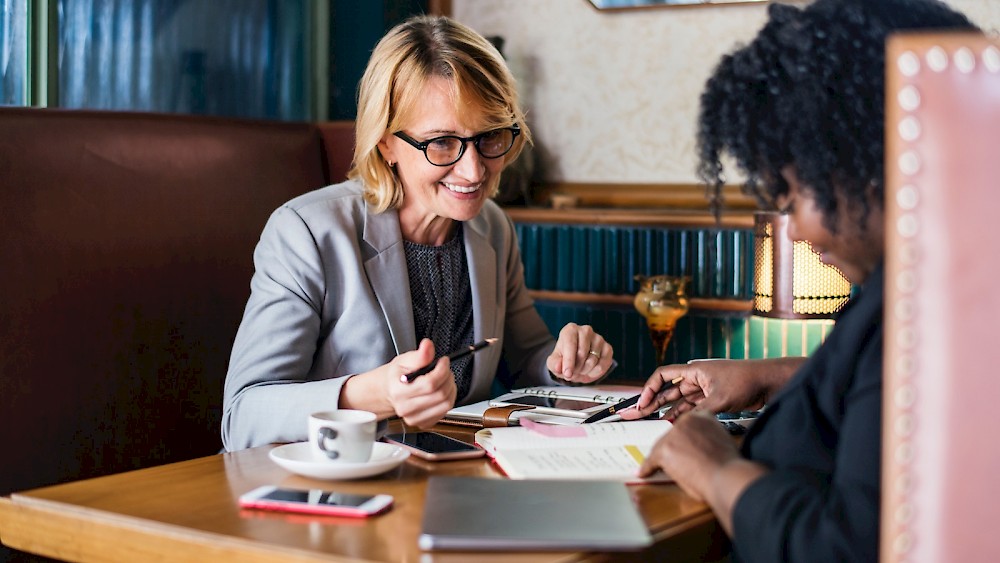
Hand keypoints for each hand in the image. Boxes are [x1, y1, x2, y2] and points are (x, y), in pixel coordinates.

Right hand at [342, 339, 456, 427]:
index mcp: (399, 391)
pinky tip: (440, 392)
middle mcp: (405, 408)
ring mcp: (414, 418)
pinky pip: (445, 412)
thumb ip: (419, 355)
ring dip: (450, 389)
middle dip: (448, 378)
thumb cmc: (396, 376)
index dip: (442, 370)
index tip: (444, 361)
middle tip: (444, 370)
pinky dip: (447, 400)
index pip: (430, 383)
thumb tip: (428, 345)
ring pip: (446, 404)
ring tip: (444, 380)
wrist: (389, 392)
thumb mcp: (404, 360)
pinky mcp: (423, 424)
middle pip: (440, 394)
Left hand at [545, 323, 613, 382]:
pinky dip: (596, 372)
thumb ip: (554, 364)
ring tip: (580, 371)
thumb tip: (558, 367)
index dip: (568, 361)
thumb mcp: (554, 362)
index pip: (570, 344)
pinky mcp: (608, 347)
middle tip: (572, 374)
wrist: (576, 361)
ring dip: (585, 371)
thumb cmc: (564, 358)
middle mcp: (585, 331)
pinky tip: (589, 371)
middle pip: (582, 353)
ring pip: (593, 360)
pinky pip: (604, 363)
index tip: (567, 374)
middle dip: (576, 368)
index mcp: (570, 330)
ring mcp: (598, 338)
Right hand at [619, 358, 802, 420]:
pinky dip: (681, 415)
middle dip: (651, 402)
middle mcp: (696, 378)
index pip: (663, 375)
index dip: (649, 389)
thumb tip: (682, 425)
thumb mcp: (720, 399)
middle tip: (635, 414)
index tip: (642, 404)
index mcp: (694, 371)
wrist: (768, 382)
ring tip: (650, 422)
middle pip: (667, 390)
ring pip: (678, 400)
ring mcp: (704, 389)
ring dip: (665, 410)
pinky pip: (690, 407)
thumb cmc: (746, 381)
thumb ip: (699, 412)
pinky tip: (672, 423)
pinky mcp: (712, 398)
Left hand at [636, 410, 768, 535]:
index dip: (681, 440)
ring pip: (660, 447)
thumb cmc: (728, 466)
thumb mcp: (721, 442)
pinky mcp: (665, 449)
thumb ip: (708, 439)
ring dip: (660, 459)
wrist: (726, 476)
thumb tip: (697, 448)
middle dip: (671, 450)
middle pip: (670, 435)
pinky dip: (647, 468)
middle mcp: (687, 420)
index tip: (680, 448)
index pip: (684, 427)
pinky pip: (651, 460)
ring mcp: (674, 434)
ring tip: (660, 469)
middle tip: (673, 462)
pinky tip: (645, 472)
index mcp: (703, 416)